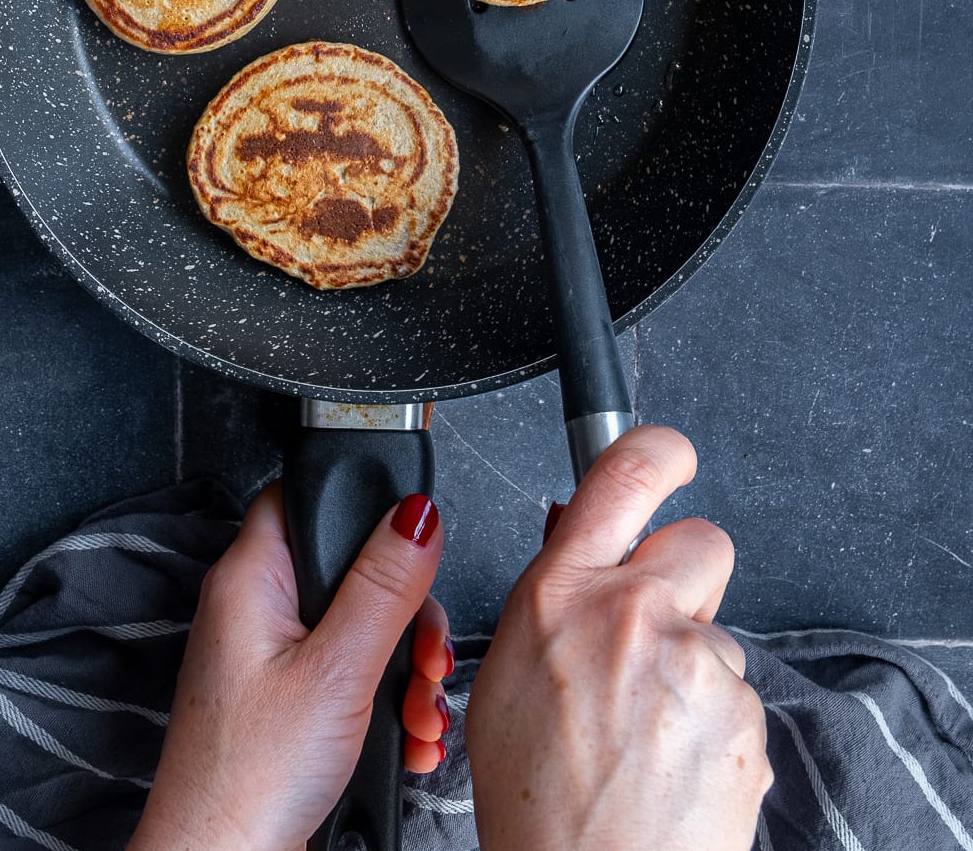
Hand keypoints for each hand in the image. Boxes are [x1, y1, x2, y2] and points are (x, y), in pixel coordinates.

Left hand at [128, 483, 451, 850]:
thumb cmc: (250, 779)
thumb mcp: (338, 670)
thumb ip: (382, 586)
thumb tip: (414, 514)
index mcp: (249, 579)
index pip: (304, 497)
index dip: (361, 511)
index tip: (410, 548)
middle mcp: (252, 611)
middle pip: (347, 570)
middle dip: (403, 616)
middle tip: (423, 655)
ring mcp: (267, 661)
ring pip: (355, 630)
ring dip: (402, 670)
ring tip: (419, 709)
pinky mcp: (282, 705)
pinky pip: (347, 678)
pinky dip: (383, 704)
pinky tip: (406, 736)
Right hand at [466, 426, 770, 850]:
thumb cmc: (538, 803)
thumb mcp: (508, 677)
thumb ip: (554, 597)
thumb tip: (578, 536)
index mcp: (559, 594)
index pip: (623, 472)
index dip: (659, 448)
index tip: (671, 454)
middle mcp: (631, 614)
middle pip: (702, 540)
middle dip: (689, 575)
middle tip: (657, 632)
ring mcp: (694, 663)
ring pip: (720, 631)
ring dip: (696, 667)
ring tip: (650, 734)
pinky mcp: (742, 713)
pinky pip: (738, 696)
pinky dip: (715, 724)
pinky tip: (675, 765)